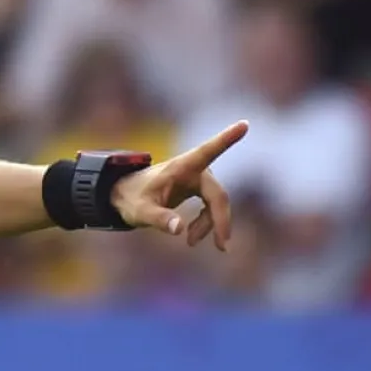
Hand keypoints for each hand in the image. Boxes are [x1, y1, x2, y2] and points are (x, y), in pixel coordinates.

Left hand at [110, 120, 247, 250]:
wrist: (126, 196)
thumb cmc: (132, 198)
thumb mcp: (140, 211)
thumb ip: (158, 219)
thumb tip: (180, 229)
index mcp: (182, 167)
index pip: (208, 151)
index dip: (226, 139)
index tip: (244, 124)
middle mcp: (195, 170)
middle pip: (218, 196)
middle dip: (220, 221)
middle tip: (222, 247)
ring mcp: (200, 179)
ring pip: (217, 205)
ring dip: (209, 226)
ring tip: (189, 242)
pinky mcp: (200, 189)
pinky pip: (212, 208)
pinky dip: (207, 224)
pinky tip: (191, 237)